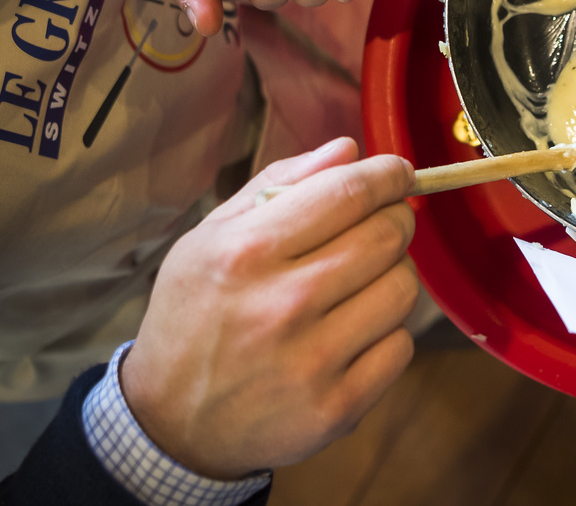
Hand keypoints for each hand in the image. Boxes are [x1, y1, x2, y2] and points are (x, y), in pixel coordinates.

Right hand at [121, 138, 417, 478]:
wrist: (171, 424)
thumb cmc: (194, 319)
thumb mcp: (209, 239)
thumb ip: (279, 185)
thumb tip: (348, 150)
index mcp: (247, 253)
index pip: (347, 193)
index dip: (388, 175)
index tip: (399, 172)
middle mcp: (283, 304)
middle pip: (387, 236)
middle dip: (395, 219)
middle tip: (382, 223)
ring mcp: (313, 360)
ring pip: (403, 289)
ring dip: (393, 275)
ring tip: (362, 281)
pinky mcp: (338, 407)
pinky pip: (402, 346)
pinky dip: (387, 332)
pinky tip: (353, 332)